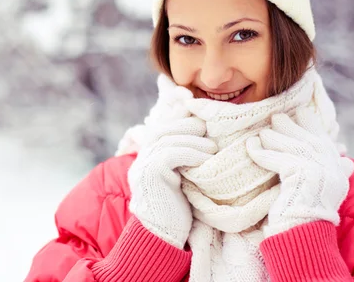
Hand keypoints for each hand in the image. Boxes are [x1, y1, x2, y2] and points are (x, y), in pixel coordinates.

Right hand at [128, 116, 217, 248]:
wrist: (162, 237)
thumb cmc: (176, 211)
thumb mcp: (180, 179)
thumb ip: (183, 160)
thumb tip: (204, 139)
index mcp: (146, 158)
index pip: (160, 128)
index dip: (177, 118)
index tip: (197, 115)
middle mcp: (140, 159)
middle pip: (162, 129)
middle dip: (186, 125)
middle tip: (207, 129)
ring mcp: (142, 165)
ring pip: (168, 139)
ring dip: (194, 140)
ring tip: (212, 148)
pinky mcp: (150, 174)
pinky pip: (171, 154)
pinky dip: (191, 153)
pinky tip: (205, 159)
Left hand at [246, 107, 353, 237]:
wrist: (303, 236)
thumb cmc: (304, 214)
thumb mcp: (318, 187)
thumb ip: (323, 168)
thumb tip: (338, 155)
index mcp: (337, 168)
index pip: (323, 137)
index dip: (309, 123)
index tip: (298, 113)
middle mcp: (332, 167)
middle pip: (307, 138)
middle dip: (290, 126)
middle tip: (275, 117)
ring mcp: (319, 170)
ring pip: (292, 145)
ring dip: (273, 138)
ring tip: (260, 134)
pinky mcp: (302, 175)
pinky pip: (278, 158)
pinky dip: (262, 153)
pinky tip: (251, 147)